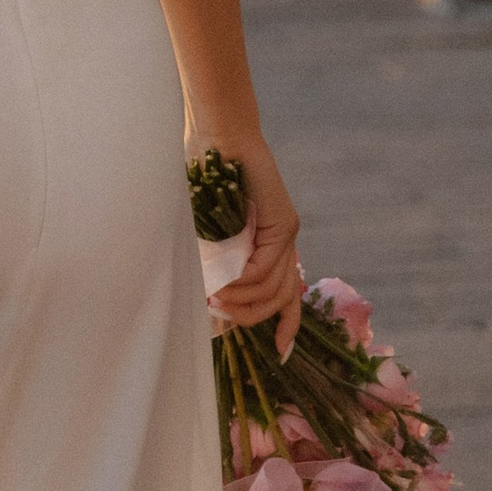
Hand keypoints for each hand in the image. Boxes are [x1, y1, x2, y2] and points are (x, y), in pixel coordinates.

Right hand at [205, 125, 301, 363]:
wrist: (217, 137)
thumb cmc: (203, 178)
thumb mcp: (207, 231)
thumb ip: (213, 260)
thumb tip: (207, 299)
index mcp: (268, 248)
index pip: (288, 298)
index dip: (285, 327)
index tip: (278, 353)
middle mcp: (284, 245)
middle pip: (281, 300)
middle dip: (251, 317)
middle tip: (219, 317)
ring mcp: (287, 235)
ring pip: (275, 288)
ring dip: (243, 301)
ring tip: (215, 299)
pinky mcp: (284, 223)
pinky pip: (267, 267)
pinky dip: (246, 280)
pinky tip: (225, 282)